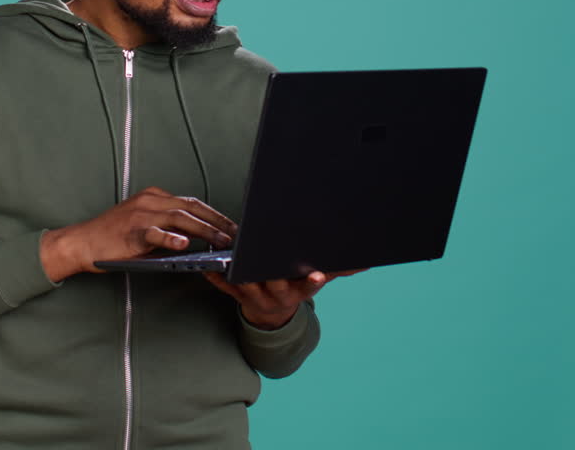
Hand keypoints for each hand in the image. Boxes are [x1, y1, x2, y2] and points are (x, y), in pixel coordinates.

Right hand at [40, 187, 236, 281]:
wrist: (82, 243)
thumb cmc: (113, 237)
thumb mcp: (144, 225)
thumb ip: (168, 227)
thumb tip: (198, 239)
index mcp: (154, 197)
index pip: (192, 203)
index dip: (215, 214)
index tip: (233, 227)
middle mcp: (149, 201)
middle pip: (191, 208)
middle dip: (217, 222)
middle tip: (236, 235)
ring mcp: (140, 214)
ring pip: (179, 219)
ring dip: (204, 231)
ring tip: (221, 241)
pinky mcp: (131, 231)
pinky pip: (154, 233)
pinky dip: (170, 238)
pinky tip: (184, 245)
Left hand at [204, 268, 366, 329]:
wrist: (272, 318)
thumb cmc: (294, 290)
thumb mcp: (315, 281)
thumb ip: (340, 270)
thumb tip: (367, 262)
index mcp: (299, 290)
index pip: (309, 286)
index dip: (313, 281)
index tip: (318, 274)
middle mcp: (279, 295)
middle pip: (274, 283)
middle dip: (270, 272)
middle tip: (265, 259)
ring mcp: (257, 297)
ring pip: (248, 285)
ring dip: (239, 271)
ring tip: (232, 257)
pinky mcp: (238, 296)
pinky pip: (225, 288)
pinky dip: (216, 278)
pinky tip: (207, 267)